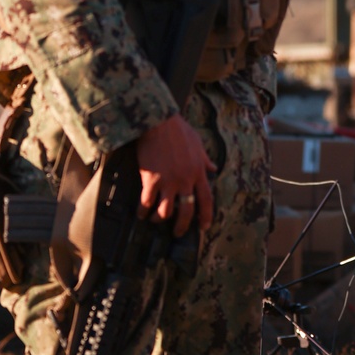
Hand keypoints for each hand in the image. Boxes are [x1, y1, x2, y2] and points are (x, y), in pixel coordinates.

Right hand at [136, 114, 216, 236]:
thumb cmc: (178, 129)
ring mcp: (168, 182)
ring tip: (155, 221)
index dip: (206, 216)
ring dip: (160, 219)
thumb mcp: (198, 143)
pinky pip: (147, 203)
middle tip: (178, 233)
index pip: (206, 200)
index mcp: (198, 172)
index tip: (204, 227)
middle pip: (186, 211)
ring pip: (166, 212)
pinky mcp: (150, 180)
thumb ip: (205, 159)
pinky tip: (140, 213)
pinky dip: (143, 211)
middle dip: (182, 226)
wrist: (158, 122)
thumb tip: (213, 168)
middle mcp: (185, 181)